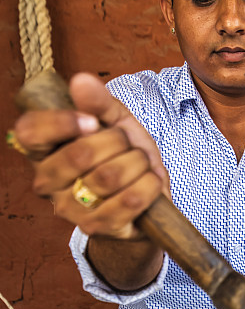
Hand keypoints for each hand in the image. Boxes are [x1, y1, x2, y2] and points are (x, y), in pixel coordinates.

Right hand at [12, 73, 169, 239]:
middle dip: (117, 141)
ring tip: (139, 163)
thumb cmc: (122, 156)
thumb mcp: (114, 122)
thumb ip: (98, 102)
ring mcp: (70, 209)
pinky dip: (148, 185)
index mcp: (42, 150)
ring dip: (137, 163)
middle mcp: (47, 182)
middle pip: (80, 154)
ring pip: (109, 176)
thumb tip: (80, 81)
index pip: (30, 132)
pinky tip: (149, 181)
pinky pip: (128, 201)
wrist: (144, 199)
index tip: (91, 121)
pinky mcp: (96, 228)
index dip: (62, 122)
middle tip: (126, 143)